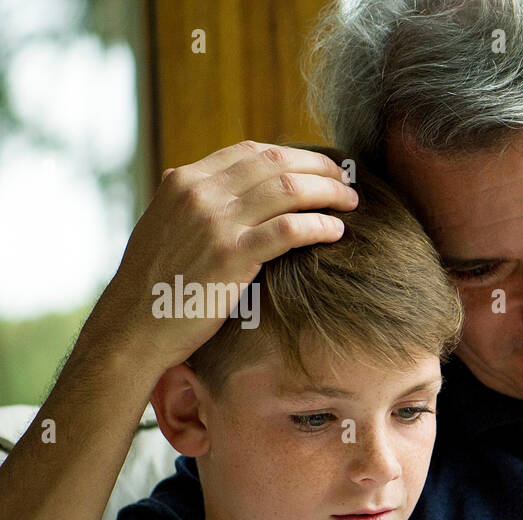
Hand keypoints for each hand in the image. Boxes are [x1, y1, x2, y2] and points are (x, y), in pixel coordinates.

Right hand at [84, 141, 356, 370]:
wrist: (133, 325)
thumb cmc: (157, 284)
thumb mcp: (169, 227)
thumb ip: (199, 203)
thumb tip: (237, 191)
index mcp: (184, 179)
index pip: (251, 152)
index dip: (294, 155)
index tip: (321, 167)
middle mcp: (199, 192)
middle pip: (276, 163)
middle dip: (319, 168)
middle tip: (347, 181)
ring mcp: (215, 222)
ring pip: (288, 190)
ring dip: (328, 193)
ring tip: (351, 202)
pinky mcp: (231, 256)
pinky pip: (289, 230)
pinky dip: (319, 225)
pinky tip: (337, 230)